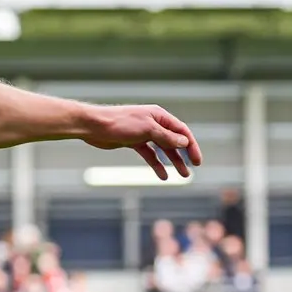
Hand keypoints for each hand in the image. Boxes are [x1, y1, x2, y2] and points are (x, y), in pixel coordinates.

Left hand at [83, 105, 201, 179]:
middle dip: (183, 156)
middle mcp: (153, 123)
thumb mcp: (147, 129)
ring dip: (172, 162)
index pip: (181, 131)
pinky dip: (155, 164)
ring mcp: (143, 133)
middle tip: (191, 171)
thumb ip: (166, 137)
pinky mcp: (133, 142)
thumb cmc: (119, 123)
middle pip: (173, 141)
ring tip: (181, 175)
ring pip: (162, 149)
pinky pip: (149, 154)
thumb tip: (184, 142)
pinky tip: (162, 175)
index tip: (197, 161)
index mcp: (159, 115)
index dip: (191, 146)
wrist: (94, 126)